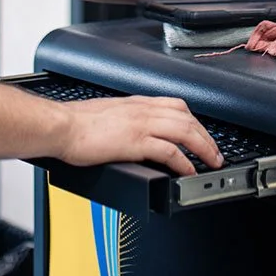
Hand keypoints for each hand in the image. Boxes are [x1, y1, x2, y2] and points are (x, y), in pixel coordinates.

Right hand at [55, 95, 222, 177]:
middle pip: (187, 118)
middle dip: (207, 136)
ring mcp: (140, 125)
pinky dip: (184, 161)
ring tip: (211, 162)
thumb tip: (133, 136)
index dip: (195, 120)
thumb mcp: (108, 115)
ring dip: (203, 147)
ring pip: (185, 130)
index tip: (202, 133)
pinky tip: (188, 171)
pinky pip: (169, 151)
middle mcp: (142, 110)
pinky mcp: (135, 142)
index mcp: (136, 103)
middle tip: (215, 152)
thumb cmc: (75, 124)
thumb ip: (125, 122)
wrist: (60, 127)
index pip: (176, 105)